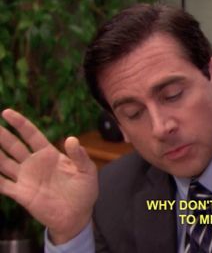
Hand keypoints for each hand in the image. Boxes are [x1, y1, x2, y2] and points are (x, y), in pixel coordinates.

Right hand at [0, 109, 97, 243]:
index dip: (20, 123)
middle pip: (13, 145)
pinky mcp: (21, 194)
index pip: (31, 135)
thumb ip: (79, 155)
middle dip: (1, 135)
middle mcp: (34, 163)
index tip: (6, 112)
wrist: (77, 215)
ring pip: (3, 162)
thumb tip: (72, 139)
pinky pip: (2, 184)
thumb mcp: (87, 171)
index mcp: (49, 154)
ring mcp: (25, 178)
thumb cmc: (84, 191)